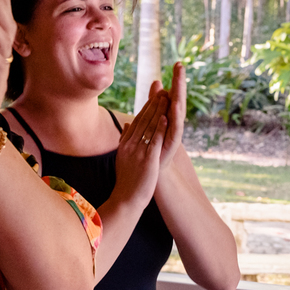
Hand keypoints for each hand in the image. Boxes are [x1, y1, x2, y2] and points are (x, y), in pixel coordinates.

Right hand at [113, 88, 168, 209]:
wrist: (125, 200)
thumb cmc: (126, 181)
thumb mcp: (123, 157)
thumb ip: (125, 140)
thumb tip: (127, 125)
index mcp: (125, 144)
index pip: (137, 121)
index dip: (146, 107)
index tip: (154, 95)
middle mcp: (130, 145)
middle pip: (143, 121)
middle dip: (153, 104)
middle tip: (162, 90)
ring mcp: (138, 153)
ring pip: (150, 128)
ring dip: (158, 111)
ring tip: (166, 98)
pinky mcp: (147, 161)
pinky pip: (154, 142)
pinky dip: (160, 129)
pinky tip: (166, 118)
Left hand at [157, 62, 186, 168]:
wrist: (152, 168)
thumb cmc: (154, 143)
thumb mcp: (152, 117)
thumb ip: (154, 101)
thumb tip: (157, 81)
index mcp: (170, 114)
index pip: (174, 93)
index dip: (176, 79)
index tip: (178, 63)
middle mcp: (175, 121)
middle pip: (178, 98)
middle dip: (180, 82)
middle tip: (181, 66)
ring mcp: (175, 131)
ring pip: (178, 110)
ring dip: (178, 96)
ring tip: (178, 82)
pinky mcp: (172, 142)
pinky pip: (174, 127)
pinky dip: (174, 117)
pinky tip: (173, 106)